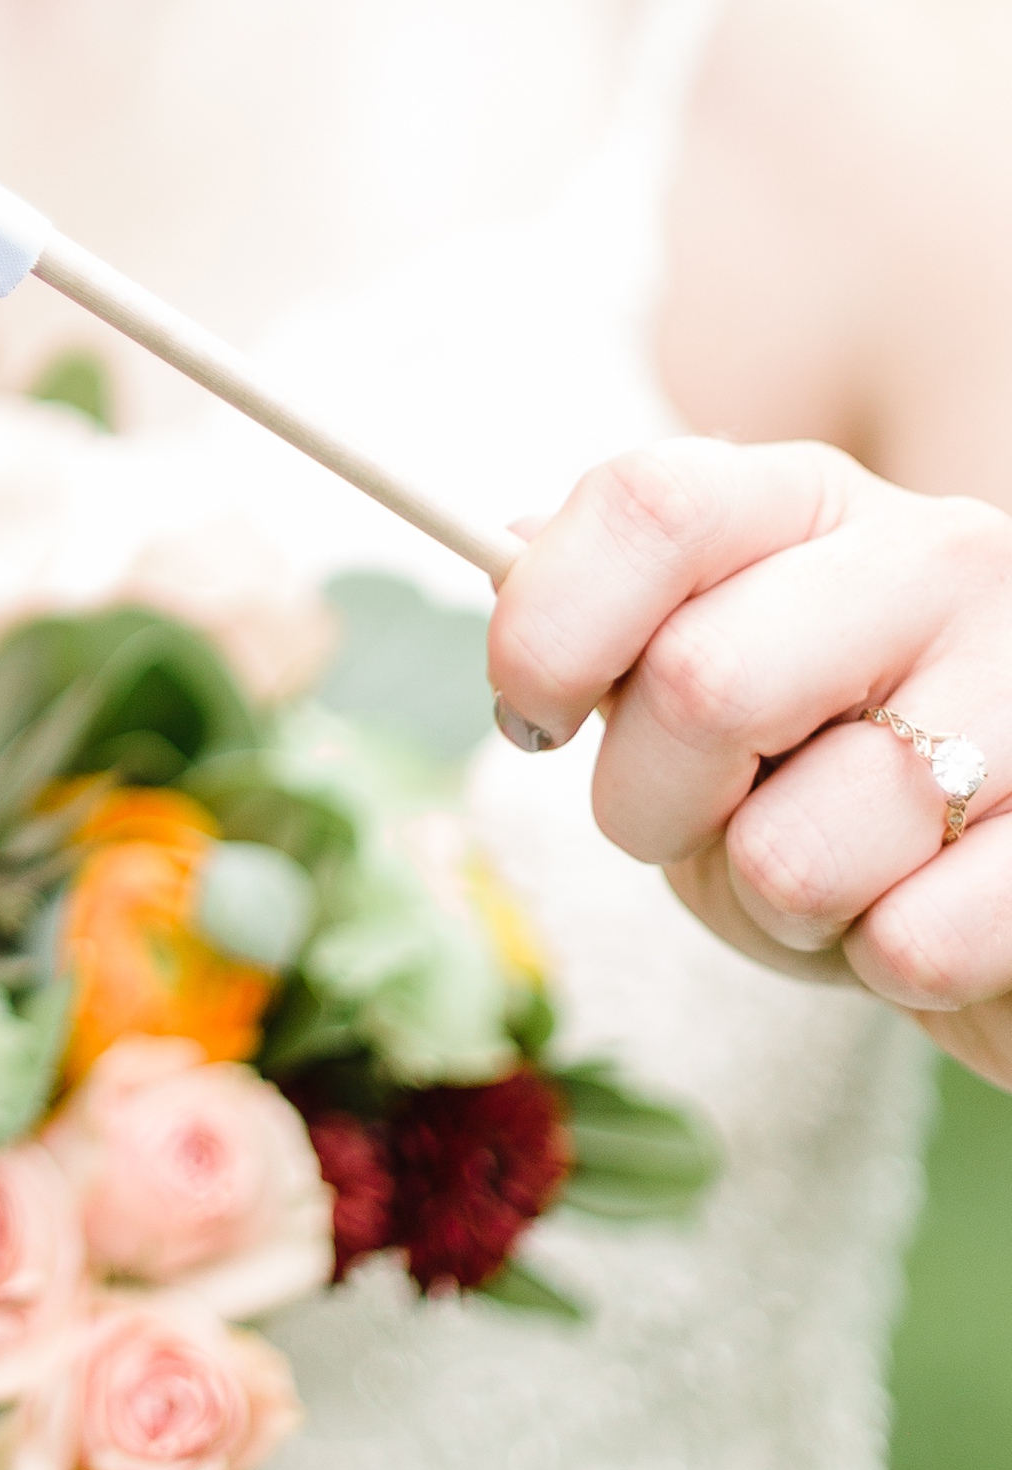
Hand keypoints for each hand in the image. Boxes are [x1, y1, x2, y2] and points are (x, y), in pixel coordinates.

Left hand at [489, 438, 1011, 1089]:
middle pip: (698, 682)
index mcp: (817, 505)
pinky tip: (925, 917)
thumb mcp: (707, 696)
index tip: (530, 713)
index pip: (653, 504)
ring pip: (794, 850)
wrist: (1001, 894)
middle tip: (704, 820)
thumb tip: (507, 538)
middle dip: (653, 803)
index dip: (551, 623)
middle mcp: (939, 561)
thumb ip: (616, 628)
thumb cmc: (828, 794)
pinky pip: (911, 943)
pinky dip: (887, 966)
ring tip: (842, 873)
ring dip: (779, 907)